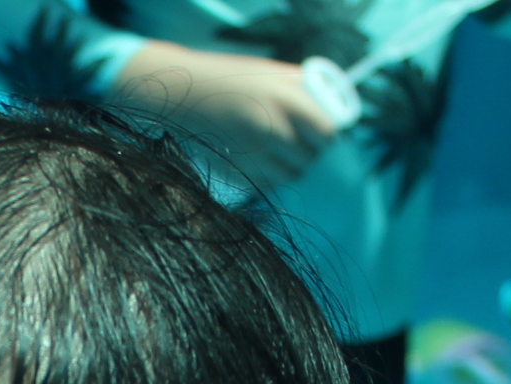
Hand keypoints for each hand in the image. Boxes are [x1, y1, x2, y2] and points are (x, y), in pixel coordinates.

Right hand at [112, 44, 340, 189]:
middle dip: (311, 151)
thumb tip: (330, 105)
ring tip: (281, 150)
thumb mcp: (269, 72)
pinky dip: (271, 175)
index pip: (327, 132)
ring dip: (292, 166)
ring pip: (292, 174)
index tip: (323, 131)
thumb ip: (301, 87)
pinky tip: (260, 158)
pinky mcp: (238, 173)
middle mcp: (271, 130)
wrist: (180, 94)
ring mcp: (253, 155)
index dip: (328, 134)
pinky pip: (269, 183)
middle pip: (311, 157)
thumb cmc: (228, 78)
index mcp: (284, 100)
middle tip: (302, 141)